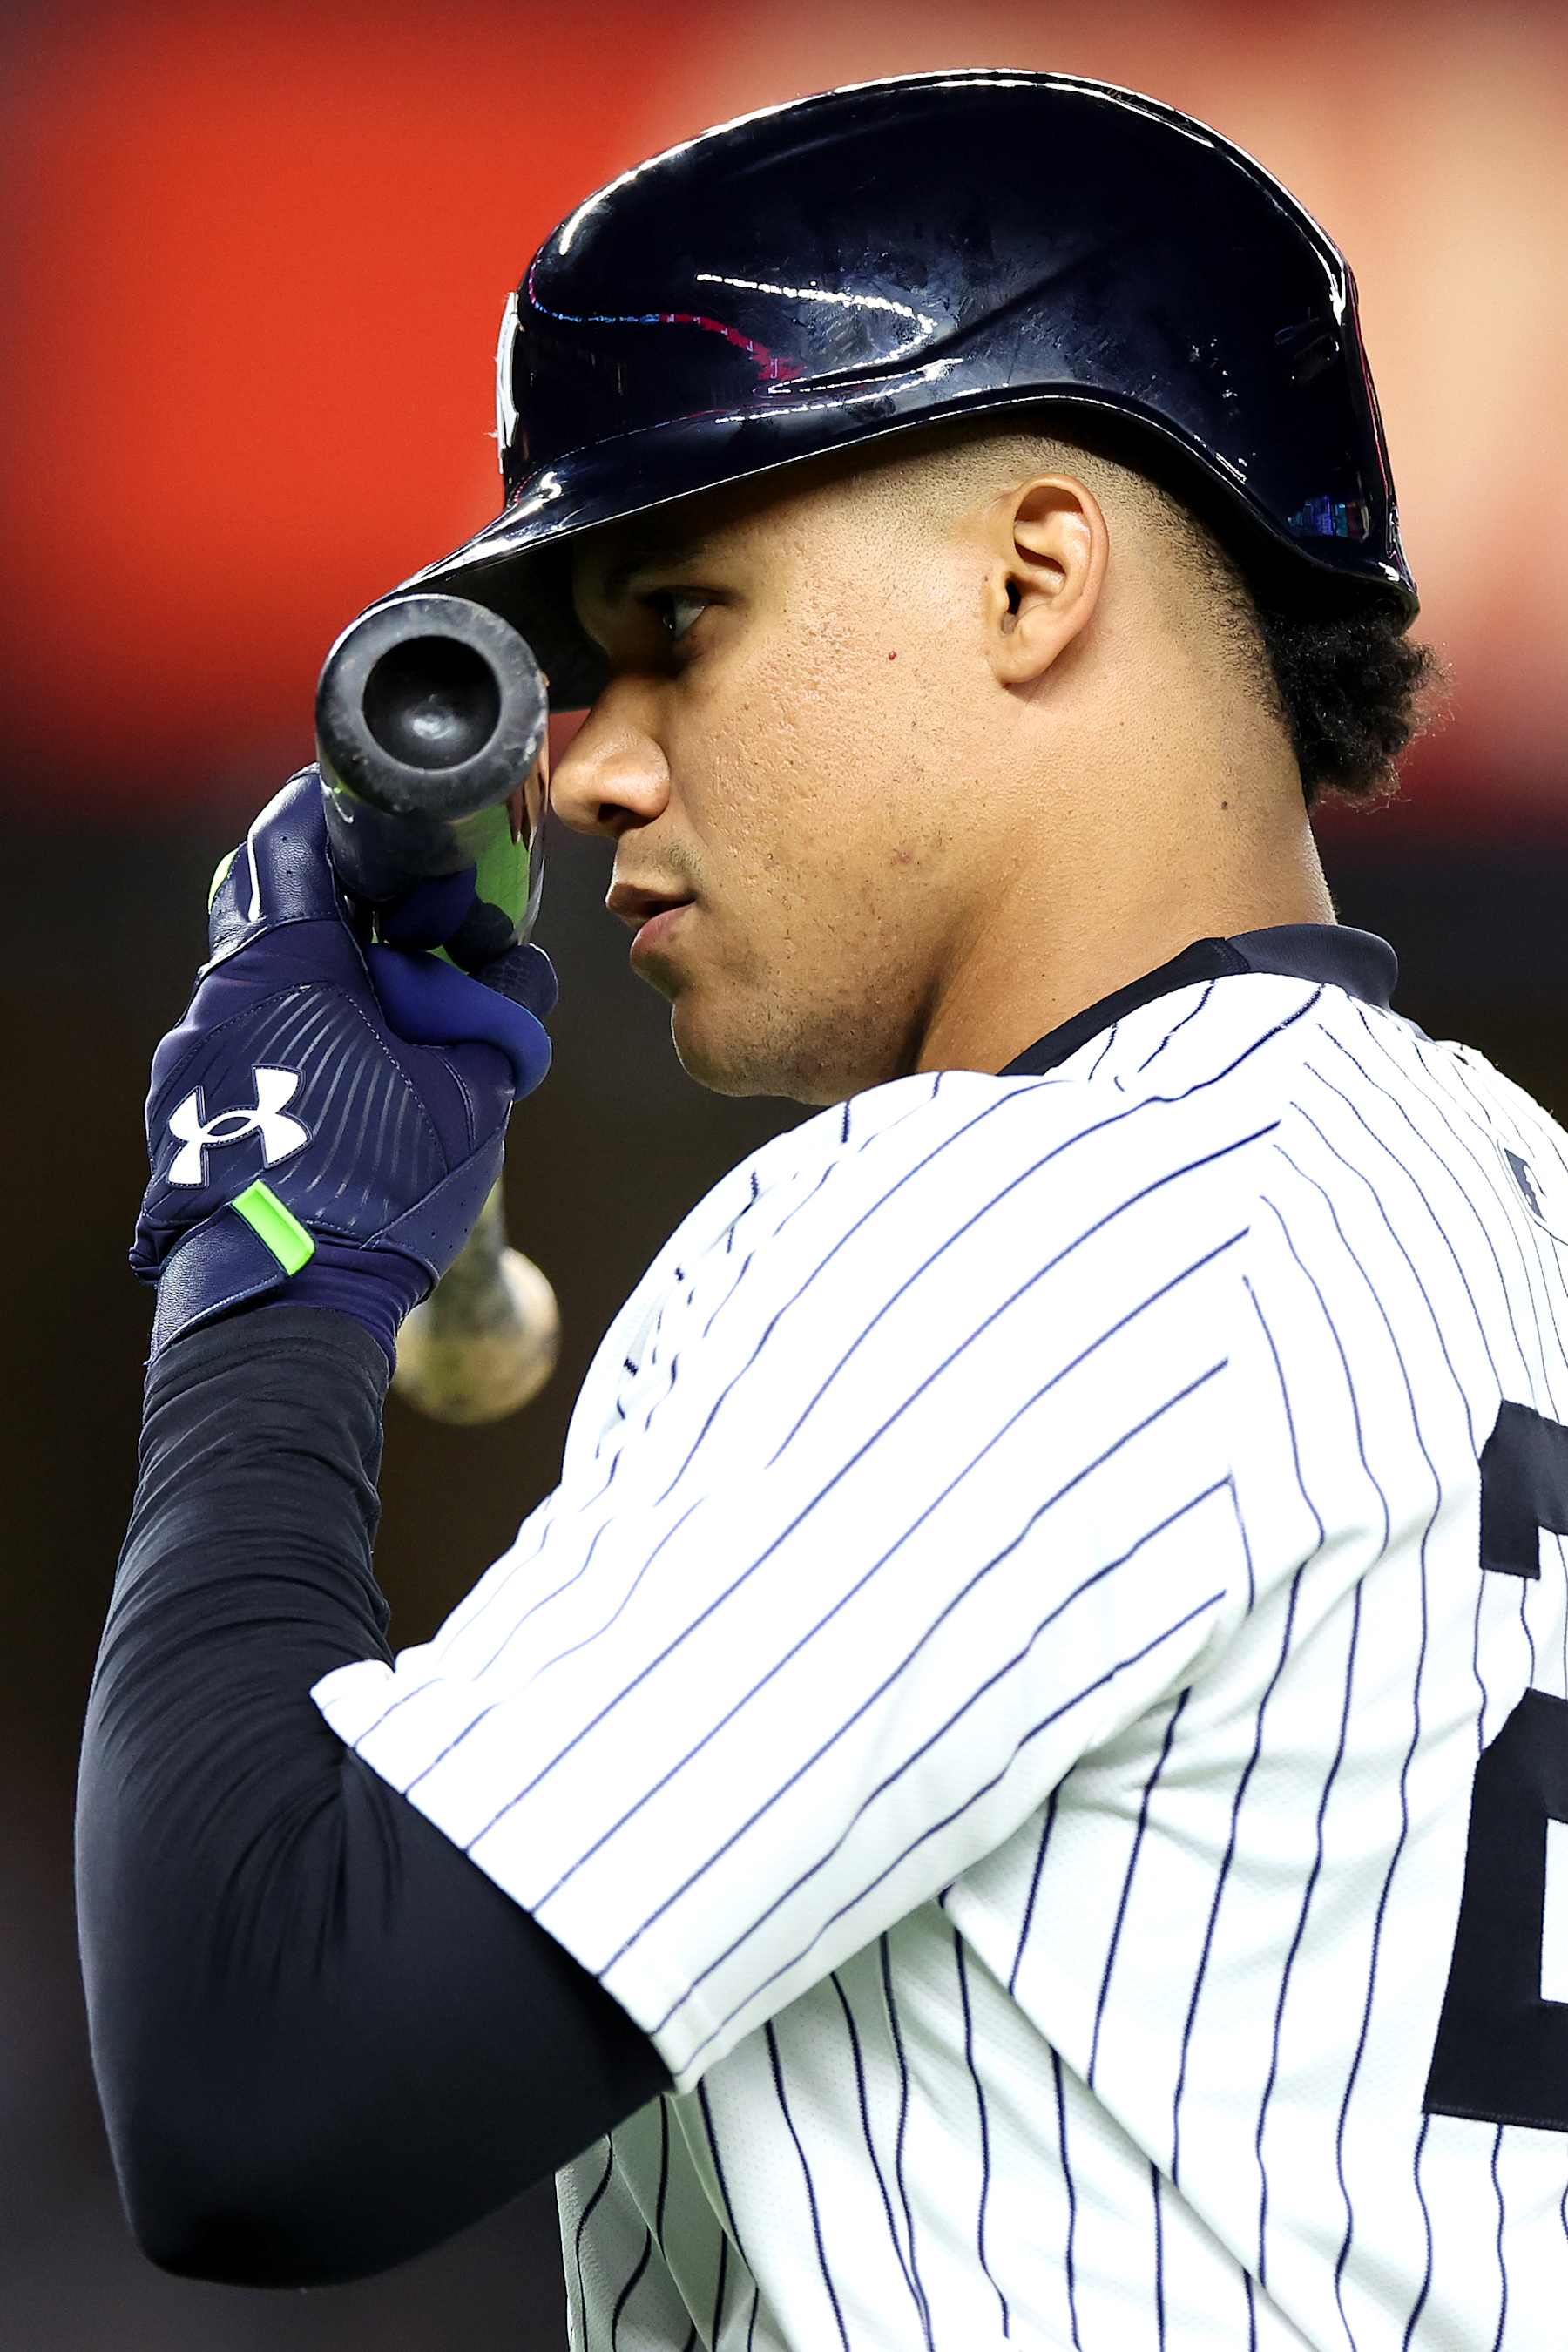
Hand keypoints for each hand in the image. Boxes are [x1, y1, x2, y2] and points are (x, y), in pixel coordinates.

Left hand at [129, 768, 556, 1371]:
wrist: (290, 1297)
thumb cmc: (384, 1187)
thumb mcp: (474, 1089)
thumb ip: (499, 1007)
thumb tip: (514, 965)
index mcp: (290, 964)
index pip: (290, 836)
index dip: (336, 809)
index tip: (381, 816)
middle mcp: (225, 993)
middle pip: (258, 889)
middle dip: (322, 878)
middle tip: (388, 898)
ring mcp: (194, 1047)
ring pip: (249, 966)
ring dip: (309, 960)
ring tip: (375, 996)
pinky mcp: (184, 1098)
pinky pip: (237, 1028)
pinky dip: (286, 1022)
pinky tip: (337, 1064)